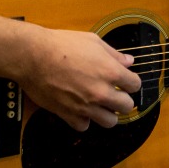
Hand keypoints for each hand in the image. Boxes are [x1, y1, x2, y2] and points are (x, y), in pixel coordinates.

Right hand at [15, 27, 140, 131]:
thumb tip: (128, 62)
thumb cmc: (62, 44)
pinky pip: (84, 126)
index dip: (131, 82)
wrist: (33, 56)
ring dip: (107, 113)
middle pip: (126, 106)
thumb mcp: (92, 41)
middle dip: (123, 99)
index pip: (135, 85)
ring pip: (110, 122)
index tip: (125, 81)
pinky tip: (80, 109)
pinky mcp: (68, 115)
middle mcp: (101, 92)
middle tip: (114, 93)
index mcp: (110, 72)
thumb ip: (114, 54)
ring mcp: (85, 106)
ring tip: (100, 105)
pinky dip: (84, 120)